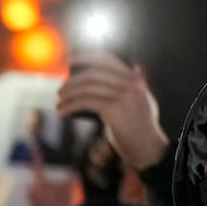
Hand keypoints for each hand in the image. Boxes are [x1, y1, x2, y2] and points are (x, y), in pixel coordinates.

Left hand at [56, 51, 168, 169]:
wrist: (147, 147)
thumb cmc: (141, 127)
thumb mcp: (143, 101)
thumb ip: (137, 84)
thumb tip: (134, 66)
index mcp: (135, 79)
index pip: (109, 60)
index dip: (86, 58)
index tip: (69, 60)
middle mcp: (131, 84)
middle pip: (93, 74)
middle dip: (72, 82)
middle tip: (60, 91)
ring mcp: (123, 96)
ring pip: (86, 88)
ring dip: (68, 95)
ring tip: (59, 103)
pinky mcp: (114, 109)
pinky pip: (85, 102)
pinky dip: (70, 106)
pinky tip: (62, 112)